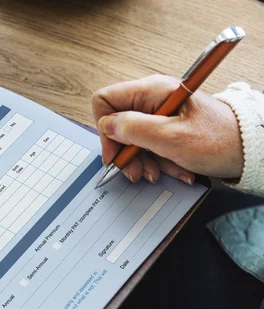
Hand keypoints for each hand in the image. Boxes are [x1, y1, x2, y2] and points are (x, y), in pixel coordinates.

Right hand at [92, 74, 243, 183]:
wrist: (249, 150)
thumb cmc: (218, 140)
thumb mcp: (171, 138)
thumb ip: (134, 129)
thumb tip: (107, 126)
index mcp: (151, 91)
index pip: (105, 101)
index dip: (105, 129)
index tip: (115, 153)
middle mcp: (152, 99)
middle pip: (118, 124)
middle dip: (126, 153)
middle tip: (138, 171)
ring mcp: (159, 113)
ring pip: (132, 139)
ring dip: (143, 161)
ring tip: (160, 172)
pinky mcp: (166, 127)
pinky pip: (149, 145)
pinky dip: (158, 161)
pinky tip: (173, 169)